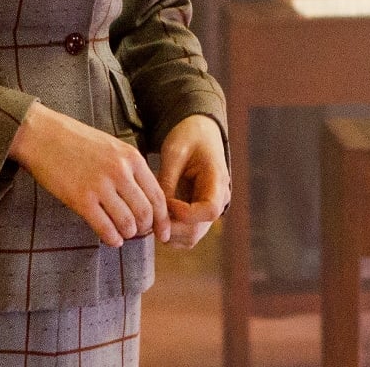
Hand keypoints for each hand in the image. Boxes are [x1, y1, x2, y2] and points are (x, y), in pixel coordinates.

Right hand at [9, 102, 168, 247]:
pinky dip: (111, 238)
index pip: (157, 195)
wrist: (43, 136)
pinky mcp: (80, 199)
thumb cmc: (78, 141)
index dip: (163, 218)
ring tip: (124, 234)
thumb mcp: (113, 147)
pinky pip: (104, 227)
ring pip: (127, 222)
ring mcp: (100, 186)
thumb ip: (130, 169)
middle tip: (141, 234)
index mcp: (131, 158)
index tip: (164, 232)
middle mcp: (120, 172)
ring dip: (128, 234)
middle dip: (146, 228)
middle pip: (145, 212)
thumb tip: (145, 197)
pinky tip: (112, 240)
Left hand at [158, 115, 231, 248]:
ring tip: (152, 213)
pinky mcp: (199, 213)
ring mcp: (209, 209)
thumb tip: (157, 211)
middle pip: (198, 230)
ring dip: (168, 231)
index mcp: (218, 180)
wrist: (199, 132)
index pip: (209, 210)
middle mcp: (218, 199)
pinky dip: (169, 230)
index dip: (185, 214)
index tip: (166, 203)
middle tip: (151, 213)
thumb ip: (166, 181)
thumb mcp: (174, 153)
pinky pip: (185, 233)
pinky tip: (157, 215)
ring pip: (190, 237)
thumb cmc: (188, 137)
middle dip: (170, 227)